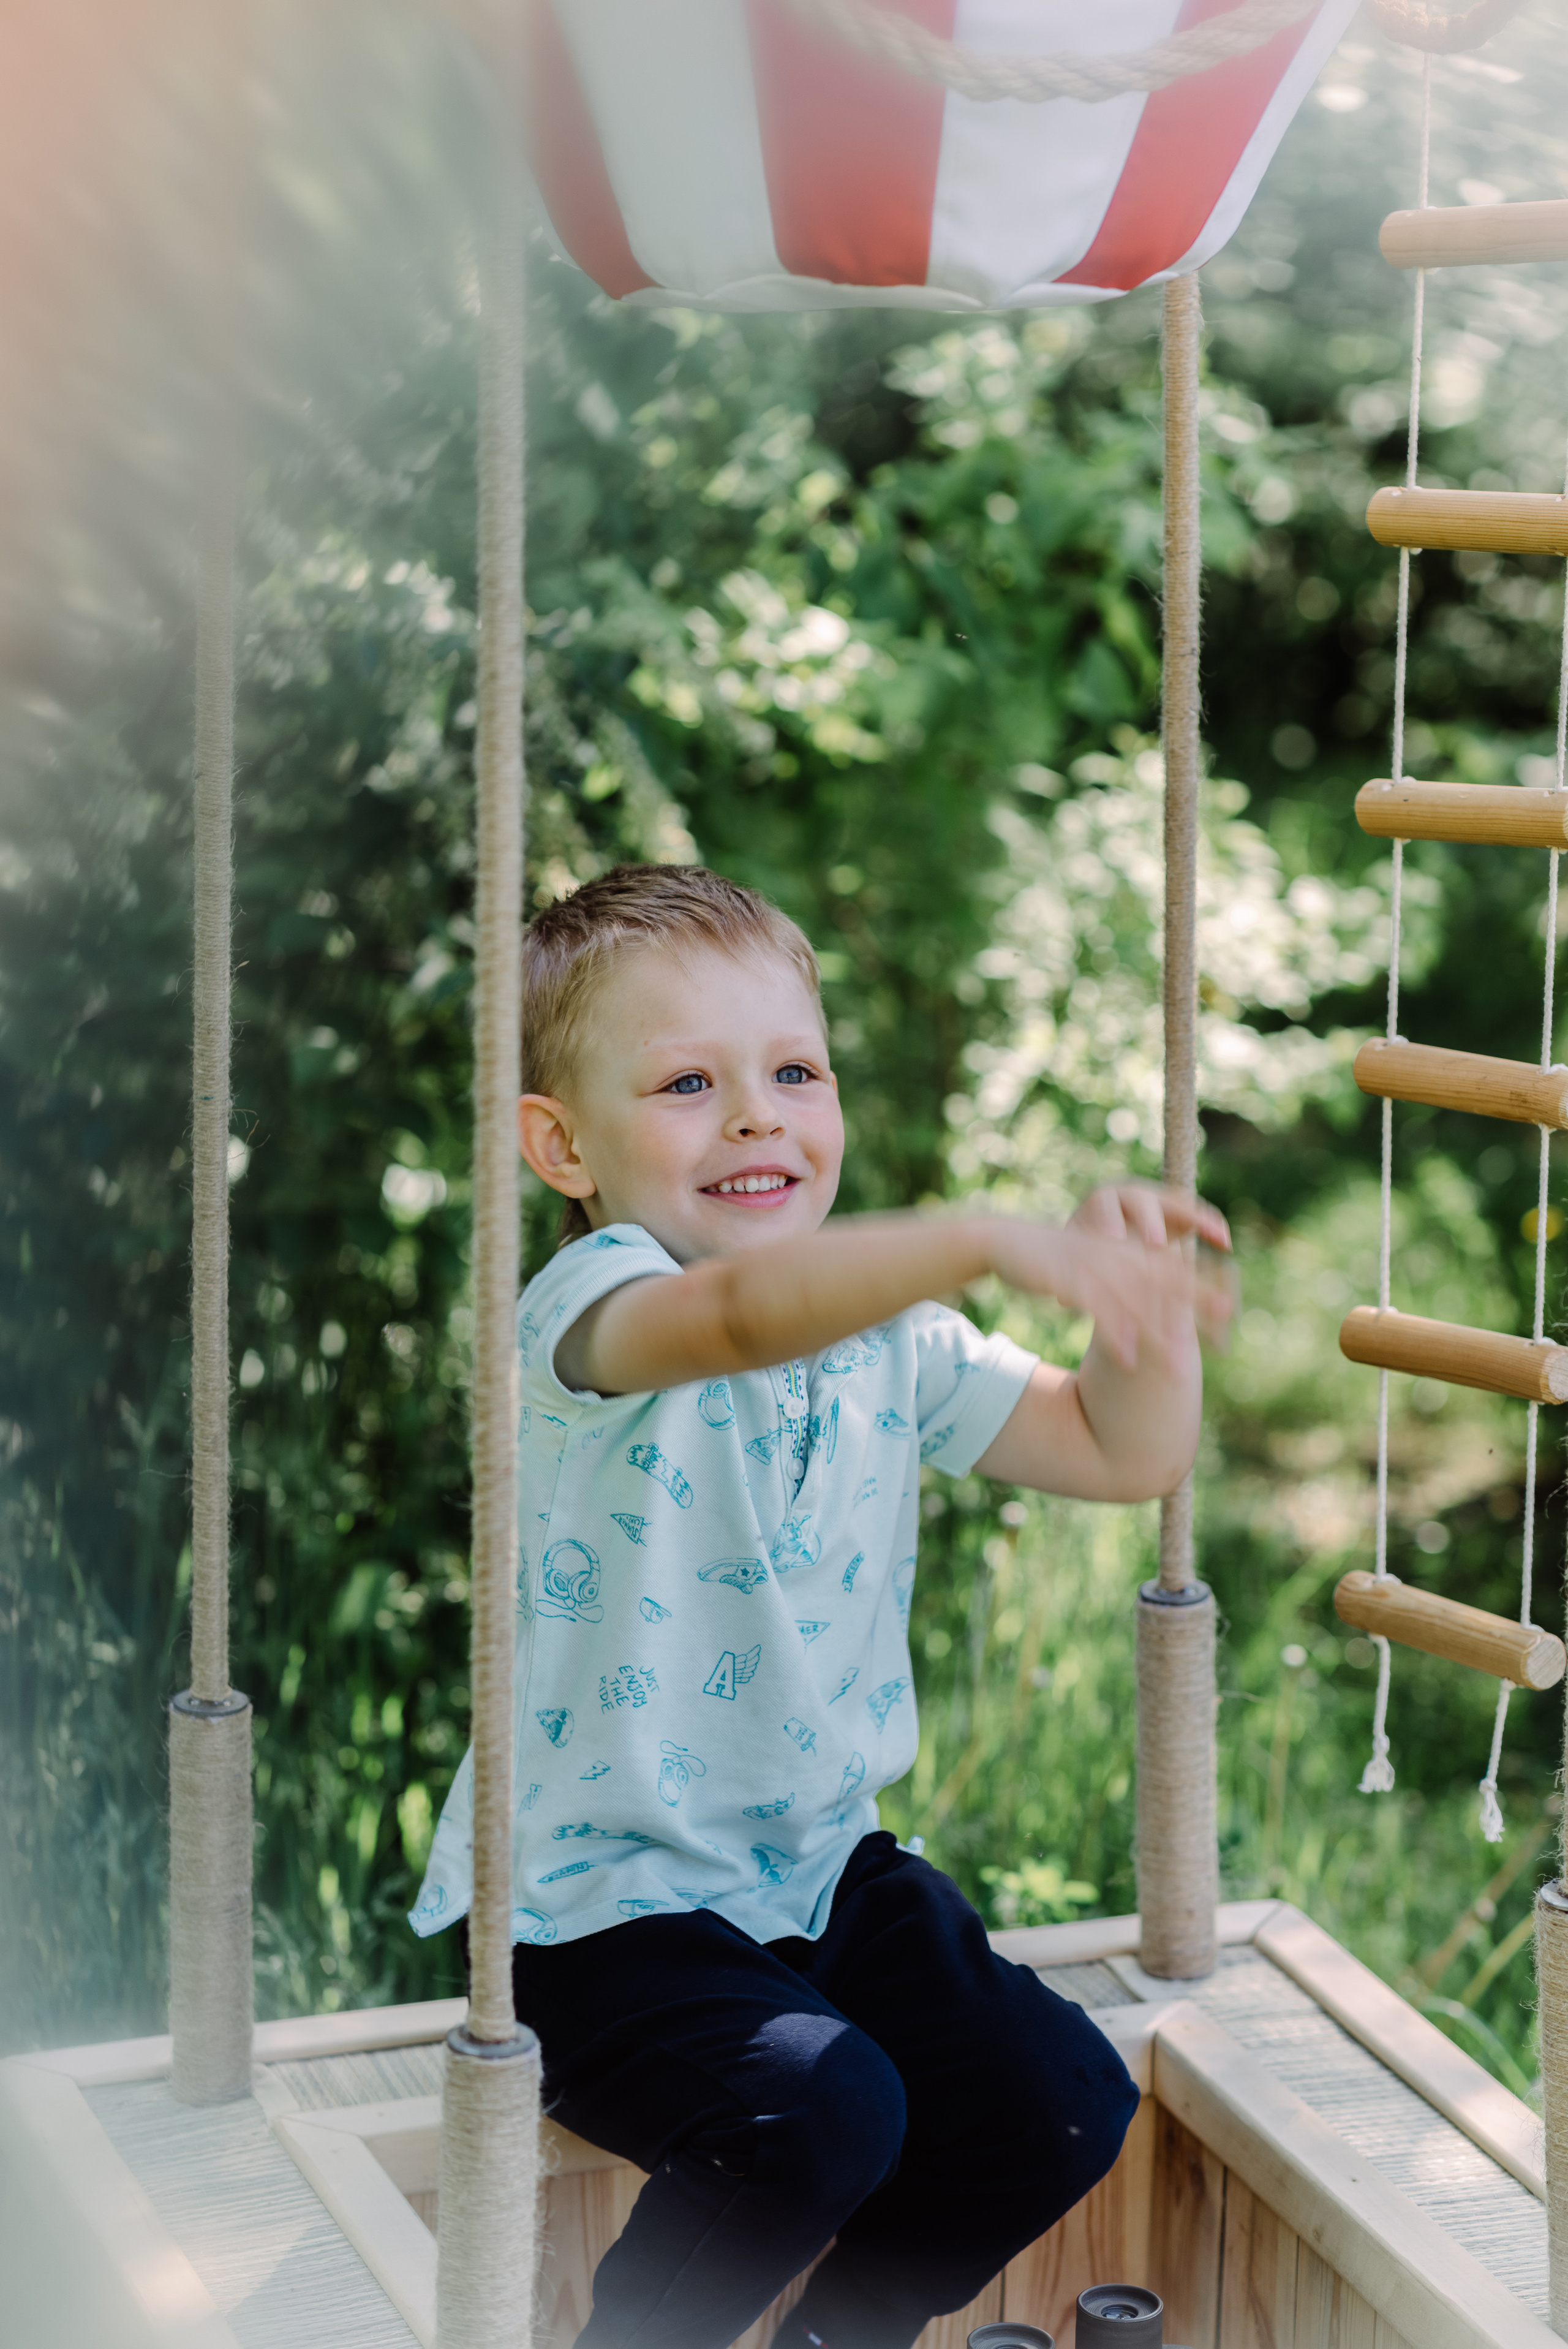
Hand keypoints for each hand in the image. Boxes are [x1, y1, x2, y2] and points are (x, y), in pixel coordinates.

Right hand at [986, 1191, 1233, 1371]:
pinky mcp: (1072, 1281)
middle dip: (1196, 1315)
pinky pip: (1100, 1314)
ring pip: (1137, 1306)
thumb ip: (1124, 1276)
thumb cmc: (1056, 1259)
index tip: (1230, 1320)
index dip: (1202, 1293)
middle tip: (1225, 1340)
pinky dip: (1116, 1338)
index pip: (1175, 1271)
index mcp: (1128, 1252)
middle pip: (1167, 1287)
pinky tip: (1131, 1362)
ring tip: (1181, 1371)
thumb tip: (1152, 1297)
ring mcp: (1097, 1269)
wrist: (1007, 1241)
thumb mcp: (1096, 1265)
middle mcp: (1119, 1258)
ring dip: (1160, 1339)